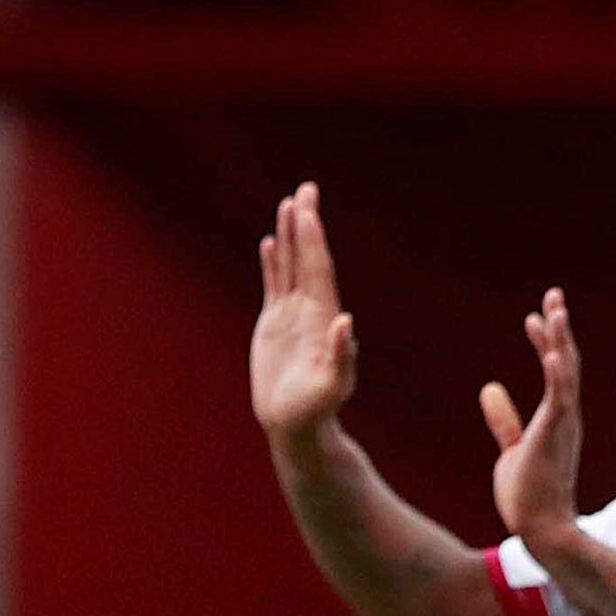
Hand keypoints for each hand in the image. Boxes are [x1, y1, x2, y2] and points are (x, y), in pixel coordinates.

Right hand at [250, 182, 360, 450]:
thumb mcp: (332, 387)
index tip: (307, 211)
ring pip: (291, 266)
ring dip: (290, 235)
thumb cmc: (316, 411)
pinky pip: (274, 286)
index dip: (313, 240)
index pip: (318, 270)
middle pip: (307, 258)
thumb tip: (345, 322)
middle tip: (306, 189)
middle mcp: (310, 310)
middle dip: (306, 224)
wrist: (297, 426)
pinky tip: (270, 243)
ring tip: (289, 203)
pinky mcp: (274, 326)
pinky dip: (273, 263)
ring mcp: (292, 316)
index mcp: (322, 318)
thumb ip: (341, 356)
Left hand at [480, 286, 585, 545]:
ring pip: (566, 373)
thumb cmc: (529, 496)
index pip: (554, 371)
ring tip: (554, 310)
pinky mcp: (556, 436)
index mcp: (557, 418)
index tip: (534, 317)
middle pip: (566, 362)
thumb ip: (504, 420)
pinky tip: (553, 351)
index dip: (545, 341)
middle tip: (553, 296)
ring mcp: (563, 425)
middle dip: (558, 328)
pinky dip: (557, 374)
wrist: (542, 530)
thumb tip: (489, 389)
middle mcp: (566, 417)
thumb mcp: (512, 449)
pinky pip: (560, 399)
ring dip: (560, 341)